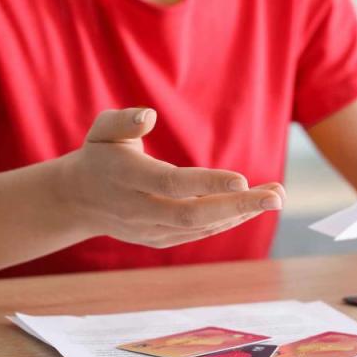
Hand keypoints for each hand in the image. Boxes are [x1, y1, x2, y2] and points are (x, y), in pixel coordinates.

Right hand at [55, 107, 284, 247]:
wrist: (79, 200)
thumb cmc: (101, 154)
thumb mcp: (103, 130)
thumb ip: (125, 121)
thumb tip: (150, 116)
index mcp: (127, 177)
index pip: (171, 183)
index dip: (207, 184)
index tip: (243, 179)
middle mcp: (139, 208)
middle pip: (192, 214)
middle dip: (238, 206)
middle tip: (277, 196)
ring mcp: (149, 230)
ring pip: (199, 228)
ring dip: (240, 213)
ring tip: (276, 196)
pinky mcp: (160, 240)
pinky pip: (198, 233)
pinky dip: (227, 221)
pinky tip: (253, 206)